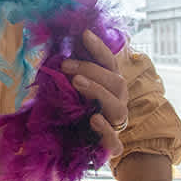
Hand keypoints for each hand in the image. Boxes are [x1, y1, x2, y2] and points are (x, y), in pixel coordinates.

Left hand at [60, 30, 128, 156]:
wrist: (77, 144)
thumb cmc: (74, 108)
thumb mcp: (69, 84)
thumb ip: (69, 66)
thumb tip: (61, 39)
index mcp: (109, 84)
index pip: (109, 62)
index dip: (98, 47)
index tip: (84, 33)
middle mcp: (117, 101)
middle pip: (116, 81)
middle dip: (92, 70)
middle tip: (65, 64)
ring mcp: (116, 124)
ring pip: (118, 108)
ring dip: (98, 91)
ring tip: (76, 82)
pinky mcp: (110, 147)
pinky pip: (115, 142)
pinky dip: (106, 132)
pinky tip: (94, 120)